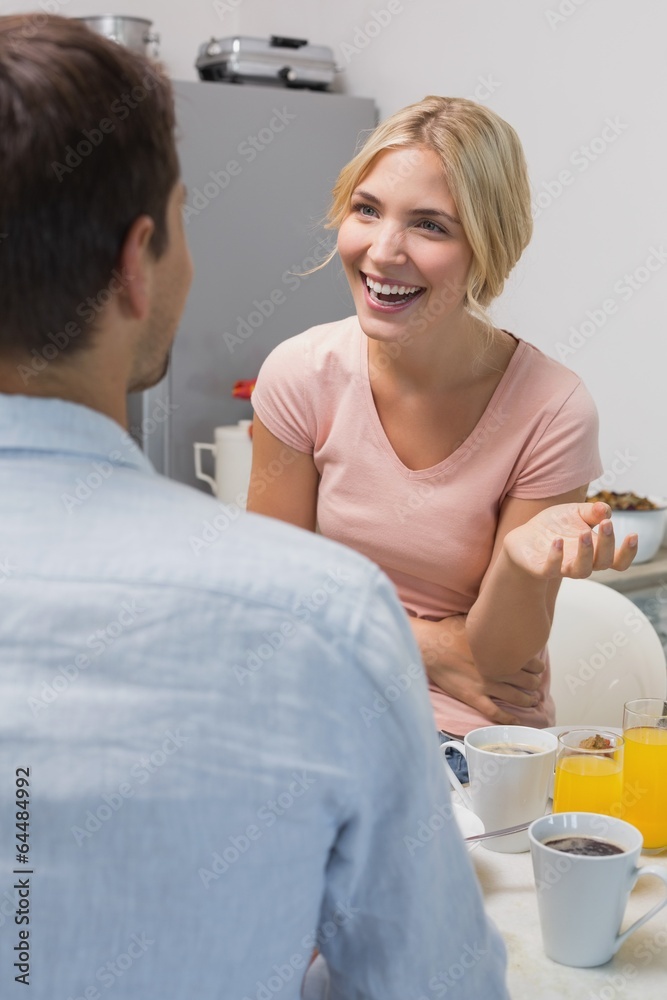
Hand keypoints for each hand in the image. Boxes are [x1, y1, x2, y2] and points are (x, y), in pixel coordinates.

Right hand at [410, 615, 545, 725]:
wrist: (429, 645)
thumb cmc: (449, 630)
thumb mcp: (475, 619)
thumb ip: (492, 623)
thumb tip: (503, 613)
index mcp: (501, 650)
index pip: (531, 662)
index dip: (537, 666)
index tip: (537, 668)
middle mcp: (498, 669)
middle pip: (527, 681)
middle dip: (534, 684)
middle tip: (535, 684)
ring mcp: (486, 684)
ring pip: (516, 697)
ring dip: (527, 700)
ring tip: (531, 701)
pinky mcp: (473, 696)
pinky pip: (494, 712)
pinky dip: (507, 718)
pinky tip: (516, 721)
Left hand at [503, 501, 636, 579]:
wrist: (525, 536)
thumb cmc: (556, 525)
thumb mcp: (575, 512)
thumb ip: (592, 512)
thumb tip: (605, 510)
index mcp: (595, 551)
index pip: (618, 561)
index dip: (628, 552)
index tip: (633, 534)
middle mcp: (582, 562)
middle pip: (603, 563)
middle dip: (607, 544)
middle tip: (606, 524)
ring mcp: (563, 568)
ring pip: (581, 571)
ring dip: (586, 553)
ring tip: (584, 533)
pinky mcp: (542, 569)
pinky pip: (551, 569)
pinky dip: (556, 557)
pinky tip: (557, 541)